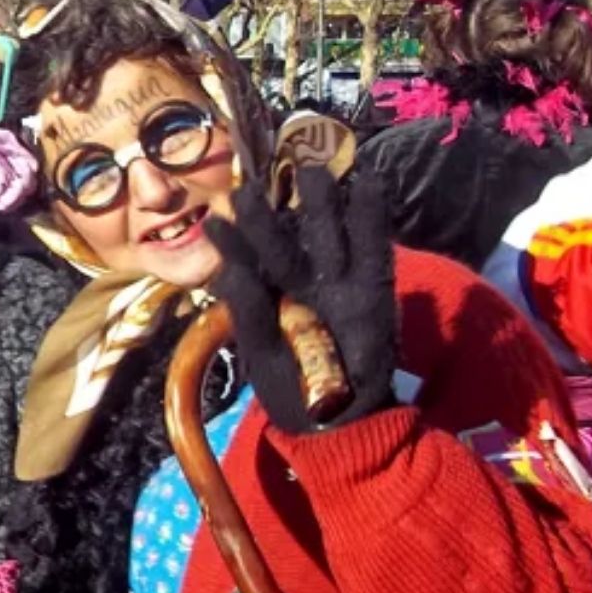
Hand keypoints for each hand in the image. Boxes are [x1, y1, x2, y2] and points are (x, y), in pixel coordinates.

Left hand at [203, 166, 396, 432]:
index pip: (250, 262)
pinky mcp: (373, 292)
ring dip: (322, 202)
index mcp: (269, 298)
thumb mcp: (260, 352)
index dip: (235, 240)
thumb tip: (230, 268)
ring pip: (327, 234)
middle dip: (273, 211)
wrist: (338, 424)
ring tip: (312, 168)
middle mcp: (301, 285)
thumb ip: (248, 310)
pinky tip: (370, 184)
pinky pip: (374, 248)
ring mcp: (337, 285)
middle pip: (286, 239)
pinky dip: (372, 218)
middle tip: (257, 179)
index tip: (218, 216)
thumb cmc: (290, 390)